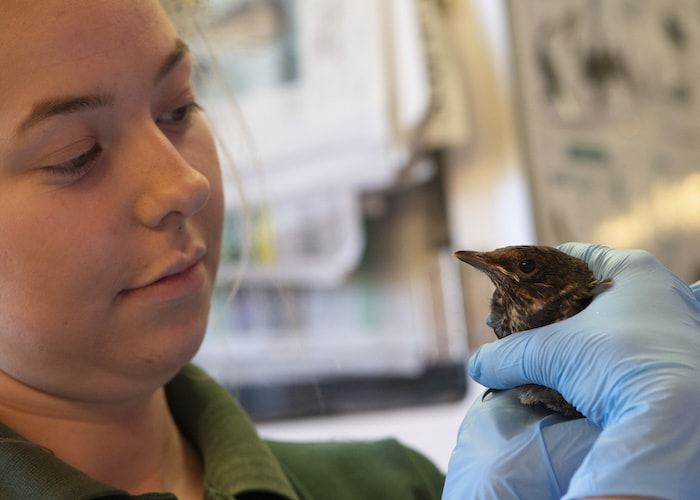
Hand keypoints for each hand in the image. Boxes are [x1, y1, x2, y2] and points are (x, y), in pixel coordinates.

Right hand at [468, 243, 699, 498]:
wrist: (680, 421)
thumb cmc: (620, 364)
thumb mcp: (552, 354)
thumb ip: (508, 355)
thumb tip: (479, 366)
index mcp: (632, 270)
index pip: (572, 256)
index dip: (534, 272)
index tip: (510, 290)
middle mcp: (659, 291)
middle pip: (590, 292)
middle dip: (552, 311)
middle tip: (523, 330)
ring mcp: (675, 326)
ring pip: (611, 324)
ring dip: (577, 338)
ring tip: (547, 358)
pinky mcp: (679, 360)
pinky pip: (629, 351)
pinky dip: (601, 361)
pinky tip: (580, 379)